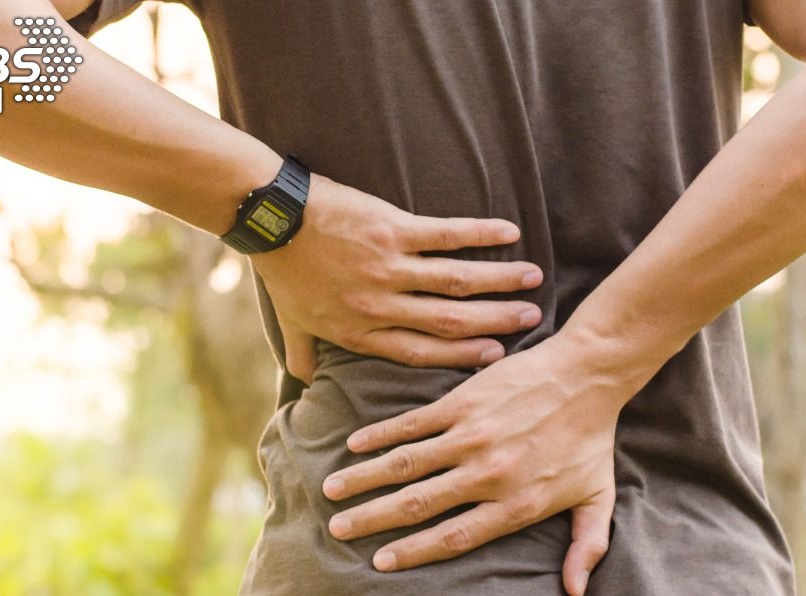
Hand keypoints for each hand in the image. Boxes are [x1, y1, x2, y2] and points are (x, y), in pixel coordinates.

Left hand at [250, 174, 543, 382]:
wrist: (272, 217)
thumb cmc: (283, 270)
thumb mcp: (292, 323)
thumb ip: (304, 355)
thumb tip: (304, 387)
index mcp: (361, 332)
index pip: (422, 352)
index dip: (462, 356)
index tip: (496, 356)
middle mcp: (380, 306)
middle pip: (450, 321)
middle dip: (495, 322)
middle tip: (531, 319)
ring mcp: (389, 268)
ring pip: (456, 281)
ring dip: (499, 281)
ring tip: (532, 280)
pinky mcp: (392, 229)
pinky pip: (446, 235)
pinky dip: (479, 235)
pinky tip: (509, 234)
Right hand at [320, 333, 640, 593]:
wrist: (588, 373)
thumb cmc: (592, 437)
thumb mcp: (597, 497)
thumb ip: (586, 545)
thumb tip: (575, 592)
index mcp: (515, 503)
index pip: (453, 537)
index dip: (414, 552)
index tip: (381, 562)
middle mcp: (487, 474)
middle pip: (417, 504)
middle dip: (372, 520)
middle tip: (338, 529)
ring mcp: (471, 435)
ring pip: (405, 464)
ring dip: (364, 478)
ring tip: (332, 490)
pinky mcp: (463, 402)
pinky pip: (412, 423)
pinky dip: (381, 435)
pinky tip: (354, 444)